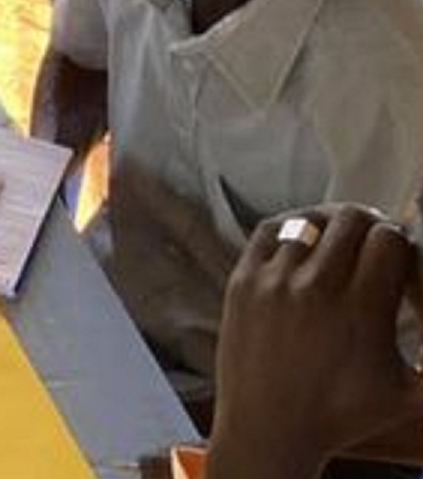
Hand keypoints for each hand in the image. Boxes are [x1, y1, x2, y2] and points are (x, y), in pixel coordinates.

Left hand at [209, 206, 422, 478]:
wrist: (269, 430)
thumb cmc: (344, 416)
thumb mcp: (409, 394)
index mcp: (361, 311)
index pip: (390, 239)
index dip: (402, 242)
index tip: (401, 258)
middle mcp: (315, 289)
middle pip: (351, 218)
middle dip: (372, 226)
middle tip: (376, 241)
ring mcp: (274, 283)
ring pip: (310, 219)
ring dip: (332, 224)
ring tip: (344, 239)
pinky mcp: (242, 282)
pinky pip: (270, 230)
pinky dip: (292, 226)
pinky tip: (307, 238)